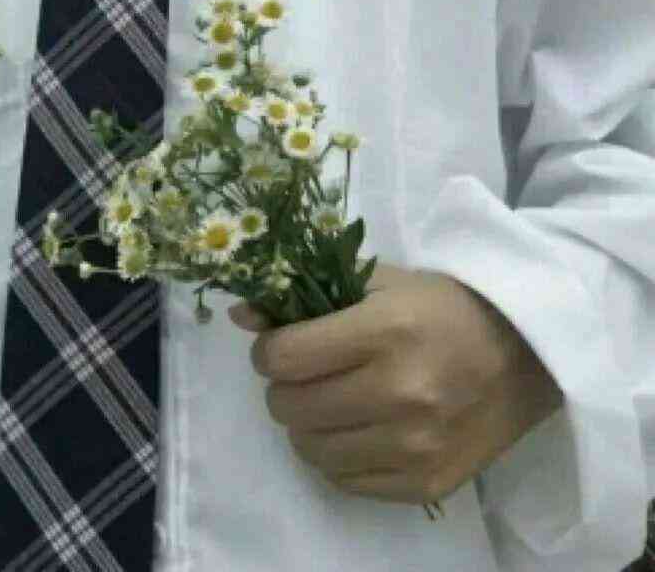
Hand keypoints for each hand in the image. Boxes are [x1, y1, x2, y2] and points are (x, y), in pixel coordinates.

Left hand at [228, 262, 564, 506]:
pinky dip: (338, 457)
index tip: (279, 345)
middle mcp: (400, 392)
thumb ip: (308, 294)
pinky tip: (356, 430)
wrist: (526, 354)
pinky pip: (346, 481)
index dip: (268, 350)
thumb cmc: (443, 307)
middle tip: (304, 374)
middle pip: (290, 406)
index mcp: (385, 332)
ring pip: (310, 449)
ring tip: (328, 402)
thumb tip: (241, 314)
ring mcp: (415, 445)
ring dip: (306, 425)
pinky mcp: (427, 483)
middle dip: (284, 387)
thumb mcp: (379, 283)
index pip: (284, 357)